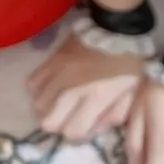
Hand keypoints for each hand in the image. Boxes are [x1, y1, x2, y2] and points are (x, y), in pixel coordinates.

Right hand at [28, 36, 145, 141]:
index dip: (79, 133)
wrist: (116, 29)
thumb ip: (114, 116)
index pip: (72, 132)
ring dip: (48, 107)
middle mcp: (72, 89)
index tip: (86, 124)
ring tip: (60, 102)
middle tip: (70, 115)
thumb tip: (95, 128)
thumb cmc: (128, 63)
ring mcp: (58, 74)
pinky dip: (40, 89)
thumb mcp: (131, 93)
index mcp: (95, 98)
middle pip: (47, 122)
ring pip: (37, 104)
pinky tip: (52, 87)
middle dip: (59, 124)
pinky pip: (32, 84)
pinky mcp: (50, 60)